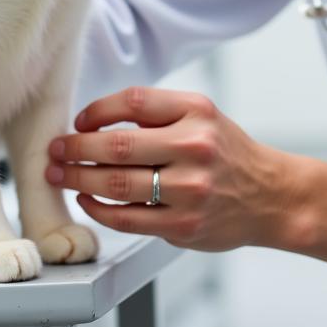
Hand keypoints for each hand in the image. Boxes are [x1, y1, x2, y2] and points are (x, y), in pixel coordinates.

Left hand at [44, 87, 295, 252]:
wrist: (271, 196)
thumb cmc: (227, 153)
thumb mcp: (202, 117)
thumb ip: (157, 114)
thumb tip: (94, 121)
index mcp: (197, 111)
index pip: (133, 101)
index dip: (96, 111)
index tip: (79, 122)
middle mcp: (194, 147)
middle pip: (117, 146)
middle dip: (76, 148)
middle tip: (55, 149)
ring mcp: (190, 189)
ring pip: (116, 183)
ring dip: (78, 178)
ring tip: (60, 173)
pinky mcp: (184, 224)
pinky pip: (127, 218)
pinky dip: (98, 209)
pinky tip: (87, 199)